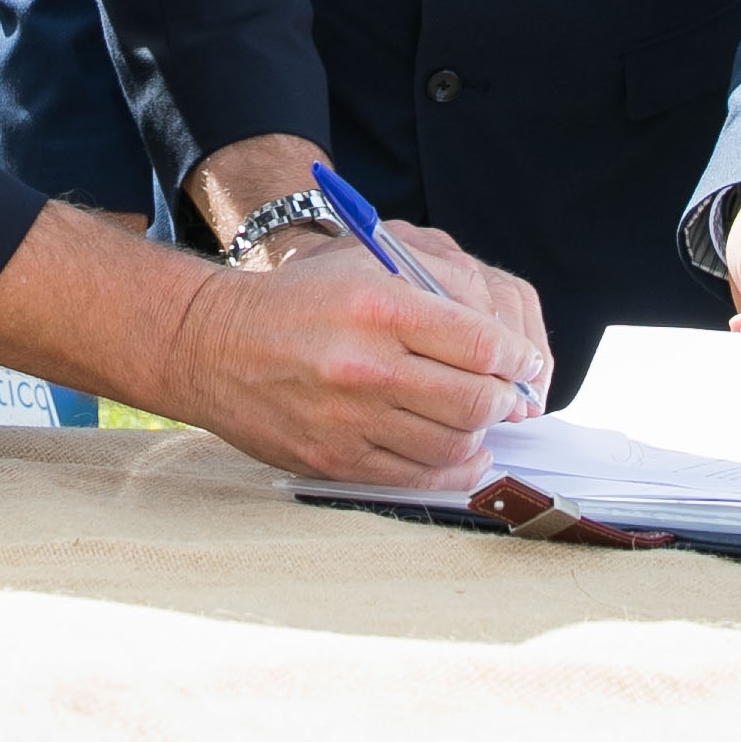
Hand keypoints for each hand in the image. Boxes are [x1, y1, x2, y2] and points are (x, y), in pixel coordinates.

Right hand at [0, 200, 549, 487]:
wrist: (214, 345)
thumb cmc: (301, 299)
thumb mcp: (365, 265)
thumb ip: (437, 289)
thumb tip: (506, 343)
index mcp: (380, 306)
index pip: (482, 344)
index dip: (518, 360)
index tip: (526, 365)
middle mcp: (366, 365)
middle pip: (475, 401)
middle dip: (507, 403)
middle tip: (513, 398)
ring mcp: (349, 420)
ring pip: (451, 444)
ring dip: (480, 436)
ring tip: (482, 422)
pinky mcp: (334, 459)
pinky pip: (414, 476)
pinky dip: (448, 469)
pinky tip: (457, 453)